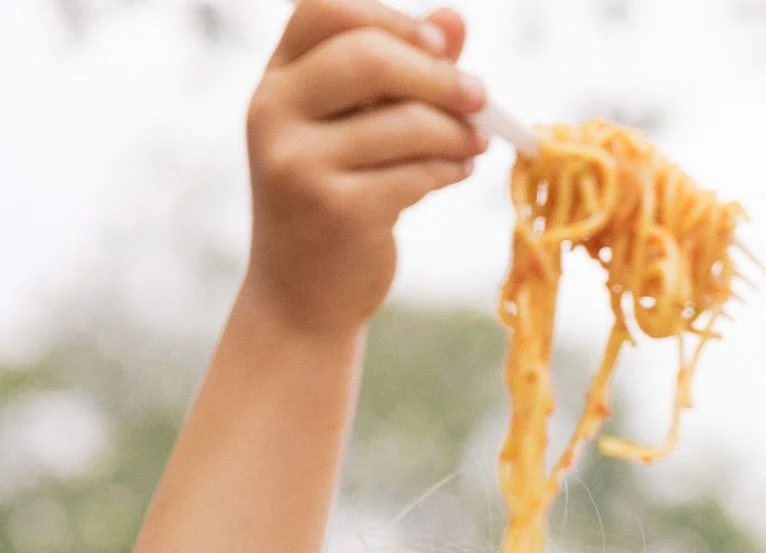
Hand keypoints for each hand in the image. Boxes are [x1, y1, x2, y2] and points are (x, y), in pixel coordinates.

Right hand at [243, 0, 487, 336]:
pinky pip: (414, 174)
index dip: (388, 16)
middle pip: (368, 57)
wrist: (300, 300)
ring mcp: (300, 164)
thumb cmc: (332, 203)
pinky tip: (459, 173)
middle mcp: (274, 114)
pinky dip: (448, 170)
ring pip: (403, 122)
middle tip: (482, 96)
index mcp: (275, 82)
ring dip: (455, 131)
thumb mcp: (352, 131)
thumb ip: (398, 73)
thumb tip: (454, 19)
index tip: (439, 45)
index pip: (323, 9)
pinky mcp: (336, 211)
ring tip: (476, 143)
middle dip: (438, 76)